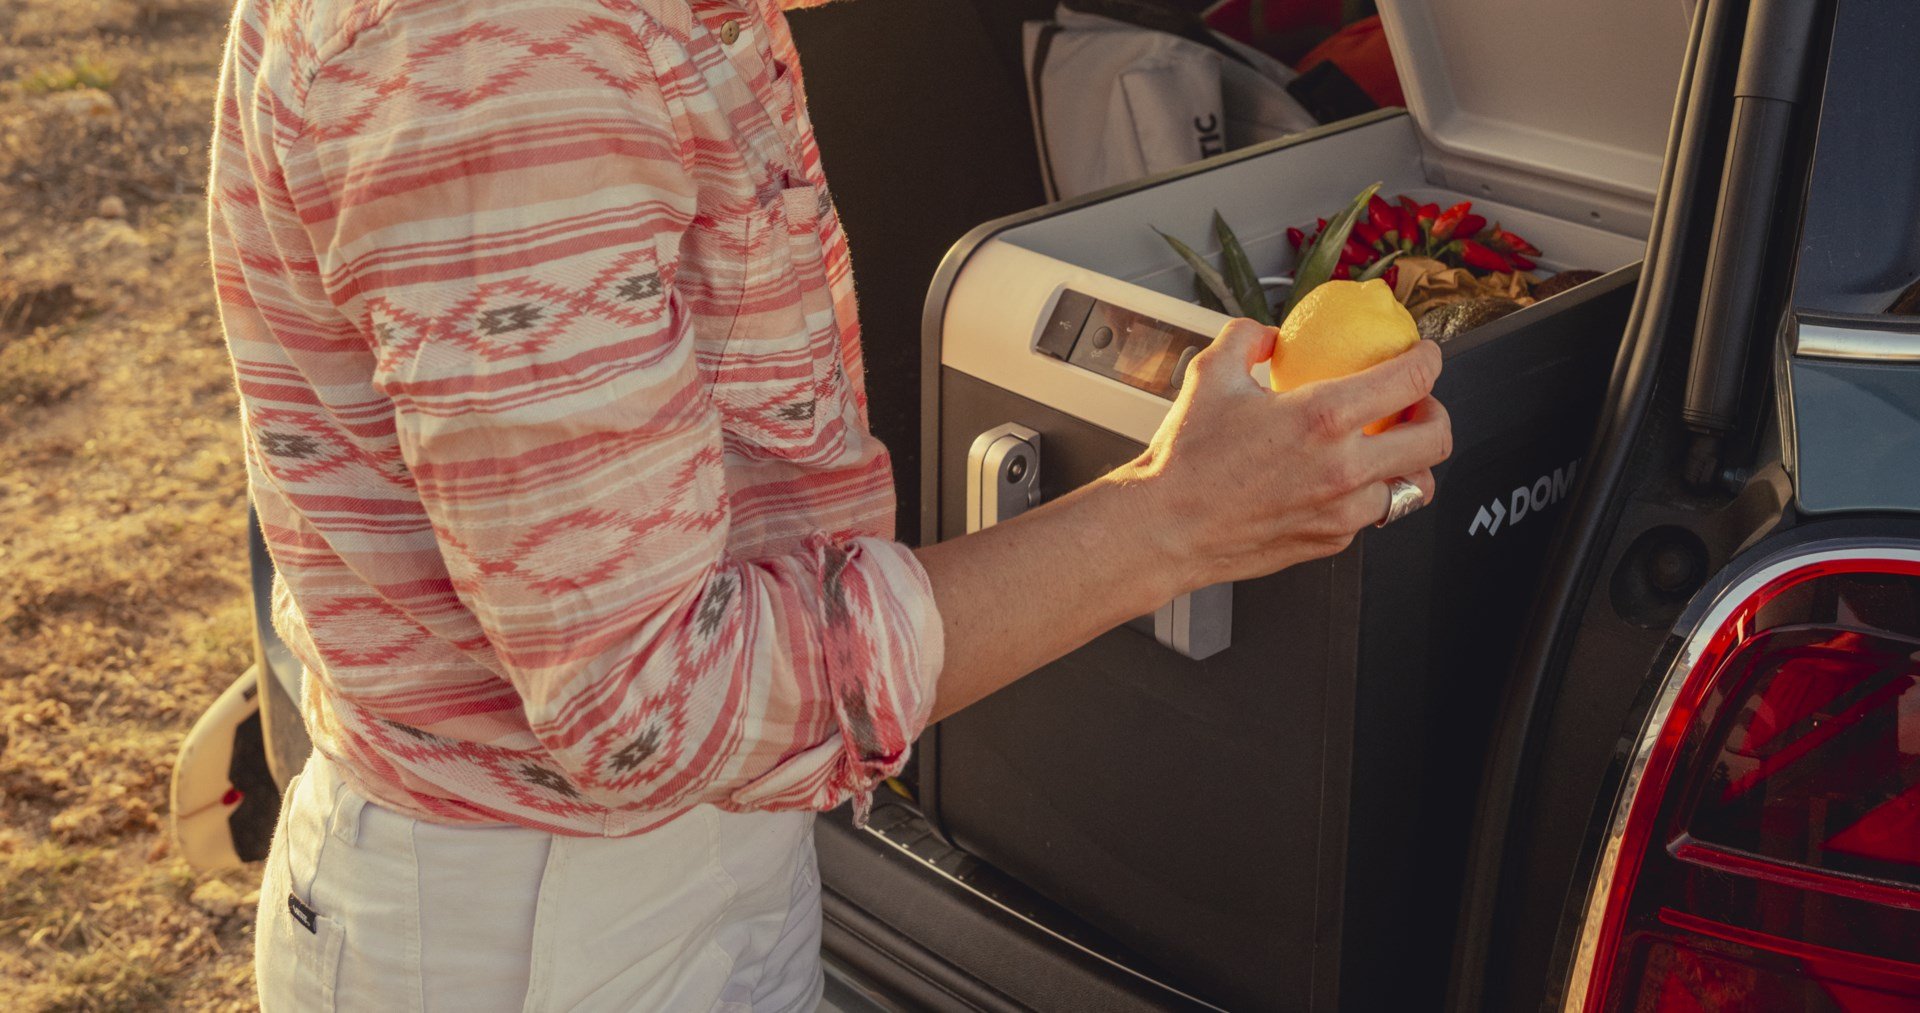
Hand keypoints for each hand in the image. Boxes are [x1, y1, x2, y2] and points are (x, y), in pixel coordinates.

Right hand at [1116, 319, 1451, 591]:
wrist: (1163, 528)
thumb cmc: (1184, 461)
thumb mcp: (1210, 375)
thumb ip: (1246, 339)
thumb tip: (1267, 335)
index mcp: (1324, 418)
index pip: (1412, 379)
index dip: (1430, 359)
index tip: (1424, 356)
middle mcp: (1344, 468)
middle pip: (1435, 439)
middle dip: (1436, 413)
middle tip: (1417, 405)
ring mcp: (1342, 511)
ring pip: (1415, 488)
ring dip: (1410, 463)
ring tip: (1389, 449)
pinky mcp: (1330, 541)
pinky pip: (1371, 515)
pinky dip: (1369, 495)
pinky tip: (1344, 481)